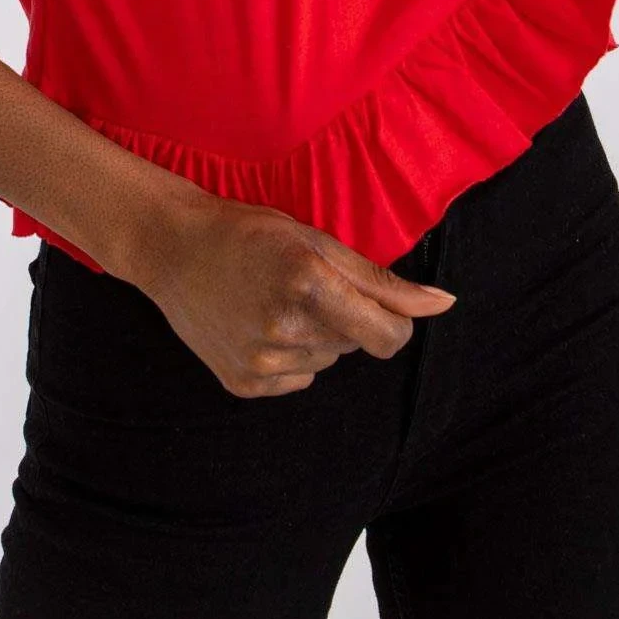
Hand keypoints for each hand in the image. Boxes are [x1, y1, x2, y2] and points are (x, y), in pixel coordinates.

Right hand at [131, 189, 455, 397]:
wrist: (174, 249)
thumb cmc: (252, 233)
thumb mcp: (319, 241)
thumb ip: (383, 281)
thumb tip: (444, 304)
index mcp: (310, 283)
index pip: (389, 335)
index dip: (393, 321)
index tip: (375, 303)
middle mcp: (286, 328)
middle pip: (356, 345)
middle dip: (344, 317)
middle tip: (302, 284)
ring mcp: (261, 362)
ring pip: (327, 362)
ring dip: (316, 336)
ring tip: (276, 300)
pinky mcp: (242, 385)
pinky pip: (296, 380)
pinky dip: (289, 357)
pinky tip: (258, 324)